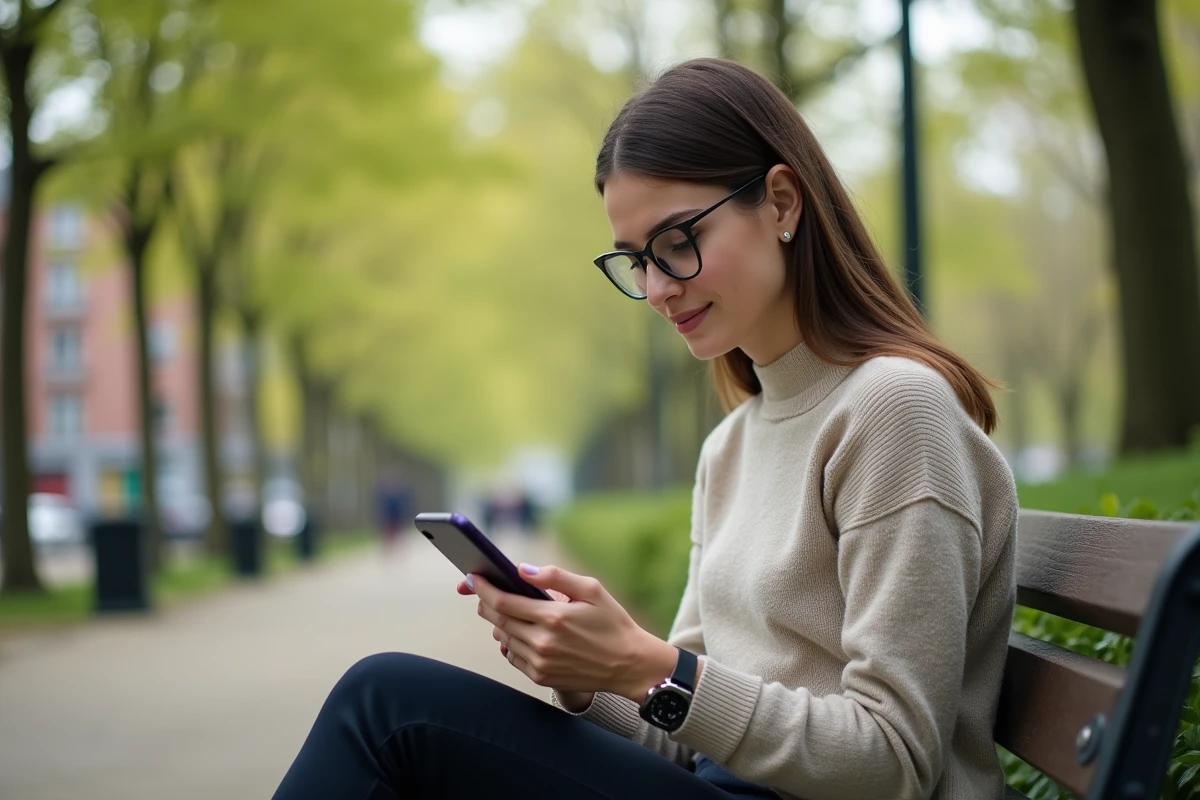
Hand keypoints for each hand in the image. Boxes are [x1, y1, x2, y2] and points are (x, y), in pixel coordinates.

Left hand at [458, 565, 676, 702]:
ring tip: (502, 610)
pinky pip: (513, 657)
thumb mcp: (591, 590)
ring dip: (498, 622)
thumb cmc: (612, 622)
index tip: (471, 578)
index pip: (504, 601)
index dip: (483, 589)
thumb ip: (555, 577)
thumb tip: (521, 570)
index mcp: (554, 617)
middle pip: (498, 619)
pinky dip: (509, 642)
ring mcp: (540, 663)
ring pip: (503, 638)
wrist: (629, 665)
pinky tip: (518, 632)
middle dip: (486, 603)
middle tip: (482, 591)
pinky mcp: (541, 677)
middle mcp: (543, 642)